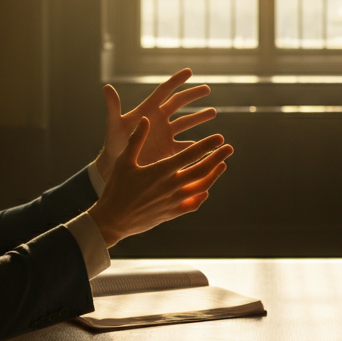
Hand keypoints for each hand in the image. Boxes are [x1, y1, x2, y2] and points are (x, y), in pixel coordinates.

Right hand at [88, 118, 232, 246]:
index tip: (219, 138)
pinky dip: (201, 196)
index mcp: (160, 171)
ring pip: (200, 188)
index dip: (206, 146)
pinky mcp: (171, 214)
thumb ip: (136, 139)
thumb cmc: (116, 189)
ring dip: (213, 176)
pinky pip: (191, 205)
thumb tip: (145, 119)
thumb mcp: (124, 161)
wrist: (113, 221)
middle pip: (201, 171)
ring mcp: (173, 201)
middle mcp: (171, 186)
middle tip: (229, 149)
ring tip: (222, 165)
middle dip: (217, 158)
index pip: (190, 155)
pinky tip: (205, 190)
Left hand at [95, 69, 215, 179]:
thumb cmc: (112, 143)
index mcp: (147, 110)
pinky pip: (187, 146)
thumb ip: (113, 107)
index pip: (164, 91)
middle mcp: (158, 120)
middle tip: (207, 89)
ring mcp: (165, 135)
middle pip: (179, 103)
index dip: (176, 81)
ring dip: (199, 117)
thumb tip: (106, 87)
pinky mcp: (169, 151)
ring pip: (186, 123)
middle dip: (193, 95)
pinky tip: (210, 144)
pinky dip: (198, 145)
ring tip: (213, 112)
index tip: (189, 72)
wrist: (115, 166)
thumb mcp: (113, 125)